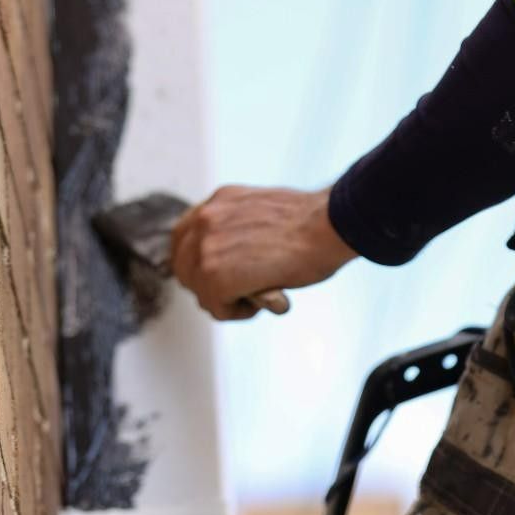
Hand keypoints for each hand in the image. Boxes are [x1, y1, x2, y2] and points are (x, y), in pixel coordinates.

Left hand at [171, 185, 357, 319]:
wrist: (331, 226)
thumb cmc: (315, 223)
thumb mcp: (265, 212)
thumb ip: (242, 229)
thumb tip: (238, 254)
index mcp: (219, 202)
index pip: (183, 236)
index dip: (197, 260)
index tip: (215, 273)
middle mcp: (206, 220)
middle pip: (183, 267)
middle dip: (209, 285)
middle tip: (240, 292)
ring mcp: (207, 248)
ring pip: (199, 291)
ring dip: (225, 300)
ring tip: (257, 296)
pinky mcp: (217, 276)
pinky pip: (216, 307)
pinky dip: (238, 312)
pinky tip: (263, 301)